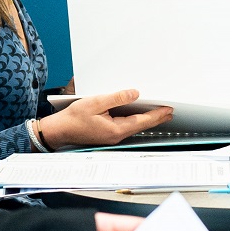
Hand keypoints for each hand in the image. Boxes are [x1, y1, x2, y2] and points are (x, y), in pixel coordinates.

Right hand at [39, 89, 172, 148]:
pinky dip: (136, 120)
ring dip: (147, 119)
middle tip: (170, 112)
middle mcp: (116, 136)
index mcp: (116, 129)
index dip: (157, 115)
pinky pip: (126, 126)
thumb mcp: (96, 102)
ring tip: (159, 113)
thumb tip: (134, 93)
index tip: (168, 109)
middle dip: (156, 118)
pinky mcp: (108, 134)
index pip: (142, 121)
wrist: (59, 131)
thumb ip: (116, 98)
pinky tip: (138, 116)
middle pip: (141, 126)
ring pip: (134, 127)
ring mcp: (112, 136)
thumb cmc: (73, 118)